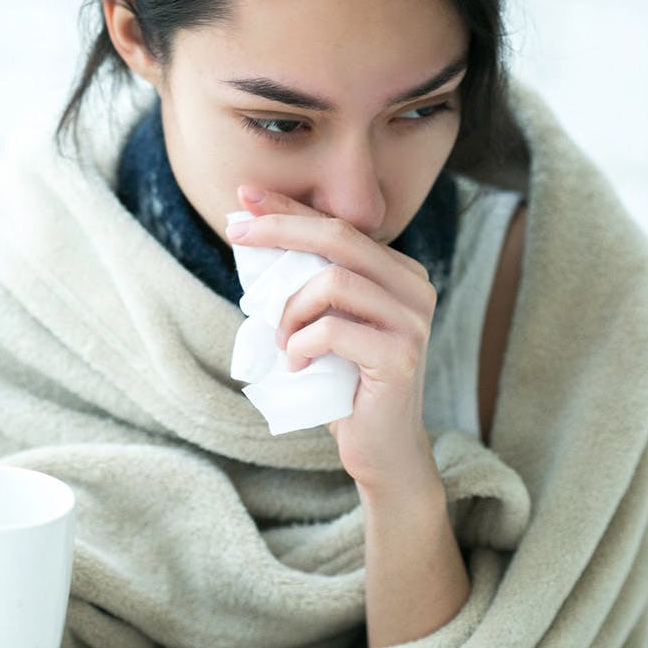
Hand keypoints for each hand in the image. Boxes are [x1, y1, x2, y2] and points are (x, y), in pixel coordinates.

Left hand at [227, 186, 441, 502]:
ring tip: (281, 341)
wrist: (383, 449)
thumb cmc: (345, 383)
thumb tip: (251, 232)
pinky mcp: (400, 356)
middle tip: (234, 235)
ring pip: (333, 281)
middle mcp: (414, 287)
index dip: (289, 208)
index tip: (244, 197)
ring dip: (290, 310)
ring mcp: (412, 321)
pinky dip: (300, 345)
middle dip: (279, 230)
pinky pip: (331, 330)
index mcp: (398, 272)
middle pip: (338, 236)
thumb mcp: (325, 322)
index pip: (338, 225)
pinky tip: (296, 365)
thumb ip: (307, 281)